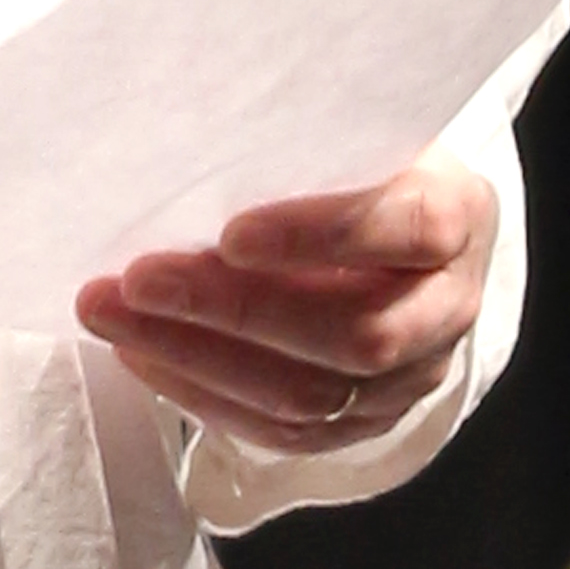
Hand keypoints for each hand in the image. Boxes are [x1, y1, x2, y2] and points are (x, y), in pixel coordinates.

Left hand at [75, 158, 496, 458]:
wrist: (413, 234)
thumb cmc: (364, 166)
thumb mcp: (353, 135)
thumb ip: (298, 149)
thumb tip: (182, 159)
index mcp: (455, 216)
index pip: (404, 230)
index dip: (318, 236)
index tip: (230, 233)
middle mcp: (447, 306)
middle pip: (352, 335)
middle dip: (232, 312)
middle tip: (138, 280)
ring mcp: (413, 376)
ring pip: (312, 396)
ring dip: (198, 360)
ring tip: (114, 317)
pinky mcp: (368, 421)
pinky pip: (287, 433)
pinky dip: (205, 397)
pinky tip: (143, 355)